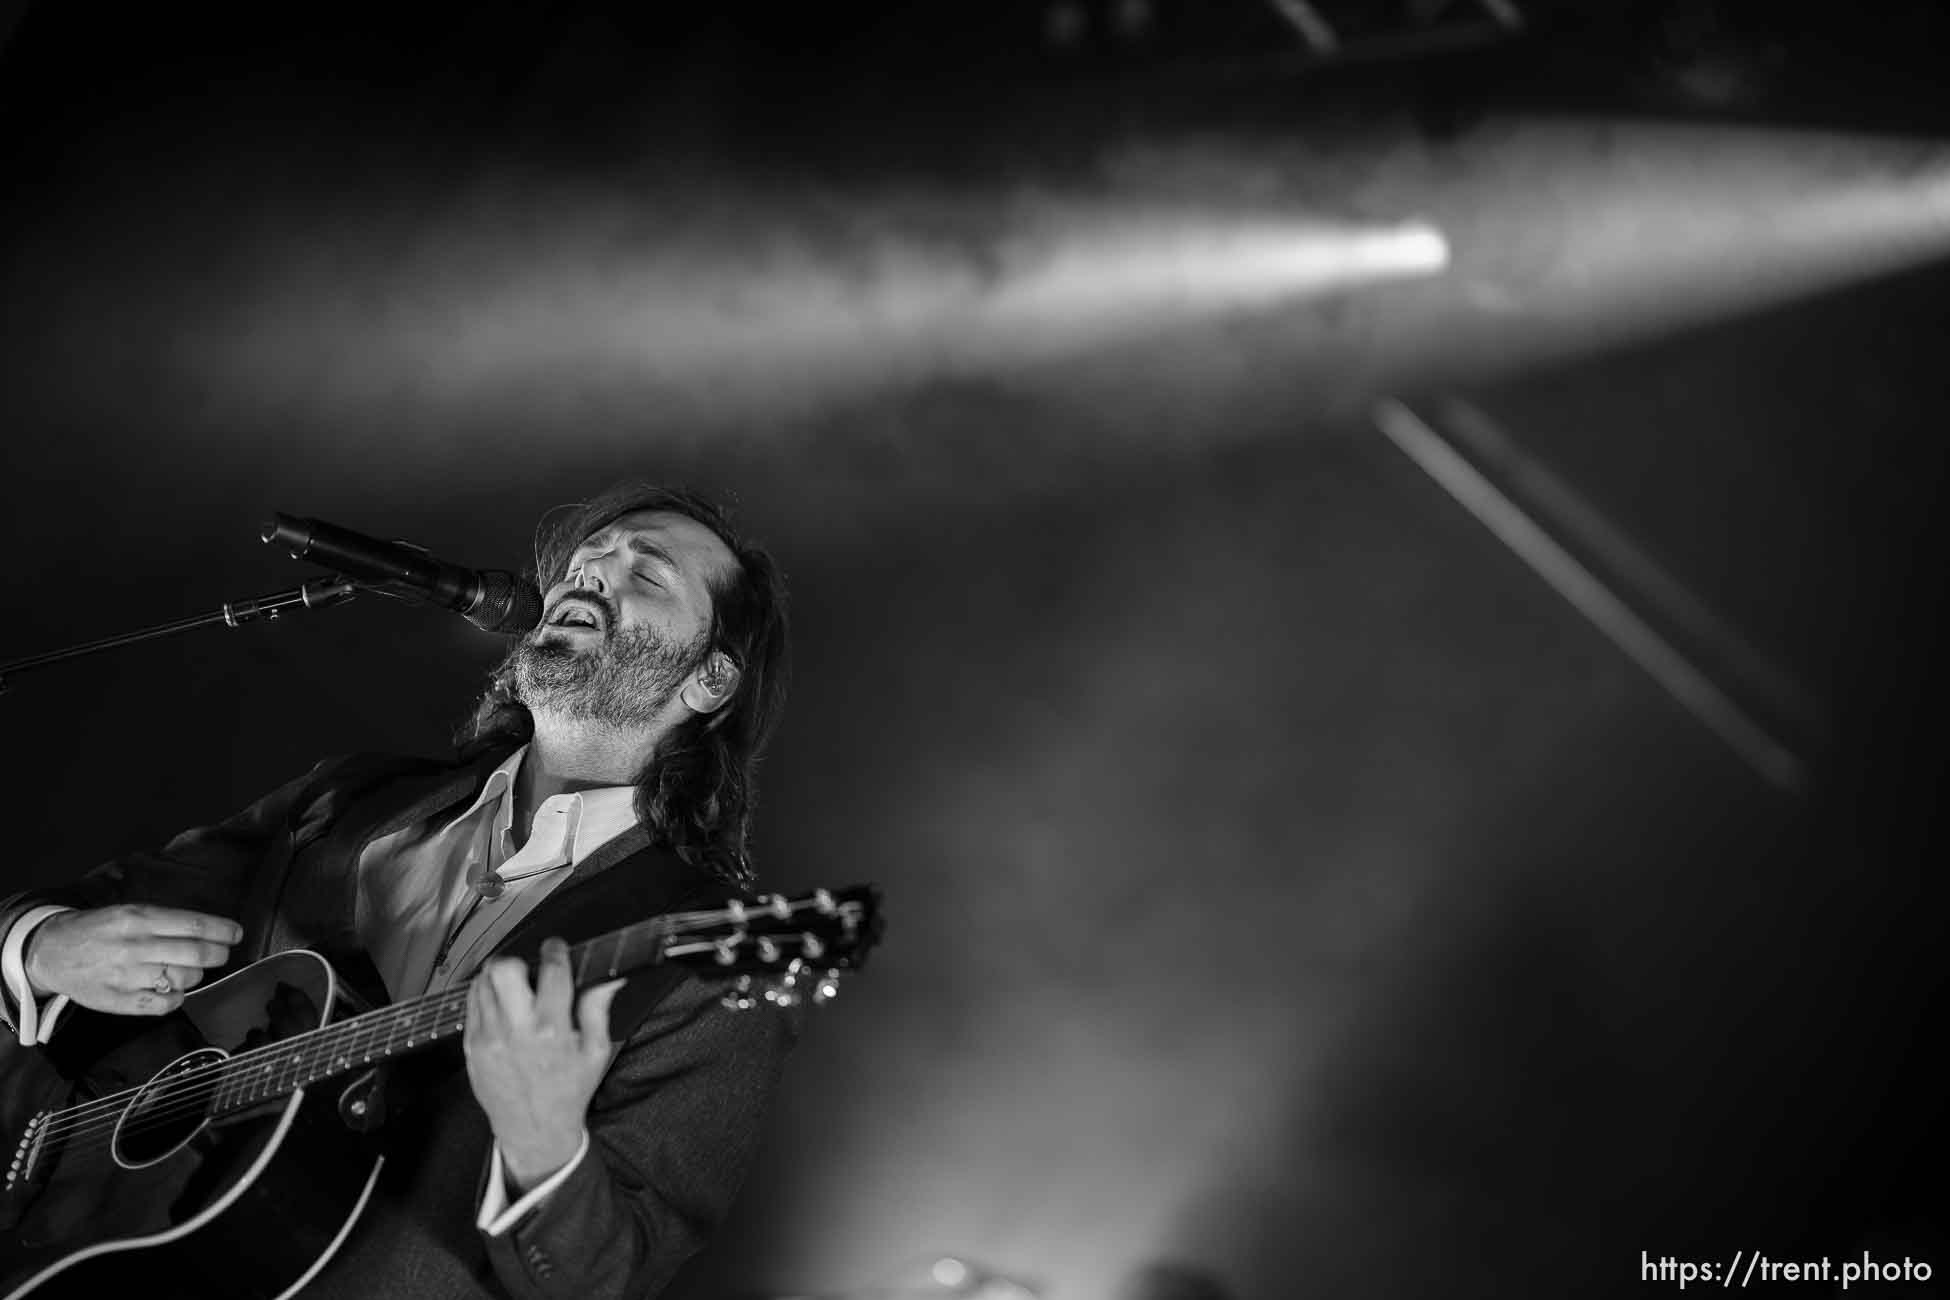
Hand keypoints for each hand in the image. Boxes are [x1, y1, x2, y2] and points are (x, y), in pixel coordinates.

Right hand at [23, 904, 242, 1014]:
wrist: (51, 952)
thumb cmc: (99, 930)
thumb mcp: (129, 912)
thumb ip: (166, 921)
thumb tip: (208, 931)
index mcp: (138, 918)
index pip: (193, 924)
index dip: (222, 930)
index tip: (236, 934)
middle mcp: (134, 946)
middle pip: (195, 953)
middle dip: (218, 954)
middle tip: (222, 954)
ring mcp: (126, 976)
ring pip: (183, 979)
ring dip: (196, 975)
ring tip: (190, 970)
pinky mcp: (118, 1001)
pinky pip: (163, 1005)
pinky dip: (178, 999)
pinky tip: (174, 991)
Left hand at [464, 937, 624, 1191]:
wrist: (534, 1131)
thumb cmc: (568, 1091)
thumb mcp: (595, 1053)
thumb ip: (598, 1011)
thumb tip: (610, 979)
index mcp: (553, 1029)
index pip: (552, 971)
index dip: (554, 950)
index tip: (555, 948)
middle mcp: (518, 1030)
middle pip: (504, 970)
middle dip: (517, 962)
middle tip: (526, 970)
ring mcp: (490, 1039)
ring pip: (483, 983)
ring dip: (498, 978)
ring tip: (512, 988)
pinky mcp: (472, 1048)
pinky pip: (471, 1005)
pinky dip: (484, 996)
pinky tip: (499, 1005)